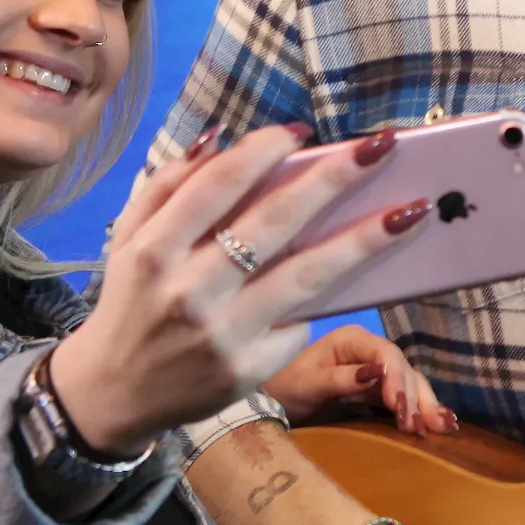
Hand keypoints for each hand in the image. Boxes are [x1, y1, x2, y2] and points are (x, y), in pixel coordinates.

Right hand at [48, 125, 433, 453]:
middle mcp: (189, 290)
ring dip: (365, 240)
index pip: (218, 185)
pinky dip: (322, 297)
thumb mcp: (130, 238)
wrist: (113, 393)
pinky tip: (351, 276)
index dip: (264, 151)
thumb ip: (168, 185)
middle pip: (275, 222)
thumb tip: (219, 139)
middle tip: (382, 146)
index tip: (303, 131)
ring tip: (411, 211)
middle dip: (334, 179)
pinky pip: (299, 321)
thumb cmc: (133, 299)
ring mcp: (222, 334)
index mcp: (154, 249)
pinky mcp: (249, 369)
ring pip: (308, 276)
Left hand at [266, 324, 458, 433]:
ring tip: (441, 427)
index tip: (400, 407)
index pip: (385, 354)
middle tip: (421, 426)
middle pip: (403, 369)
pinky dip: (419, 409)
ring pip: (409, 383)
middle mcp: (368, 351)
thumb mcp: (307, 384)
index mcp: (351, 340)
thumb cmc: (284, 388)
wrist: (270, 402)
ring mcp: (375, 370)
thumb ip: (340, 379)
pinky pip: (403, 397)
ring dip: (425, 404)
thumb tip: (376, 373)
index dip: (397, 378)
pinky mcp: (377, 389)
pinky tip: (438, 422)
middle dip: (414, 397)